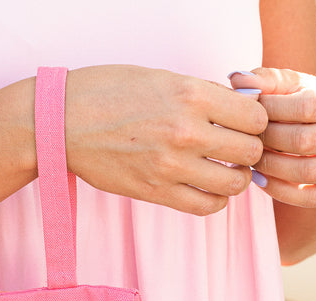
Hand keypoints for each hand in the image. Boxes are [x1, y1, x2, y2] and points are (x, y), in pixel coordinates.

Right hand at [65, 65, 266, 215]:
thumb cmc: (107, 94)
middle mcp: (186, 131)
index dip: (254, 122)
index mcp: (191, 95)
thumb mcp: (161, 78)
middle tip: (234, 149)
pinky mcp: (155, 192)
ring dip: (234, 178)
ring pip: (233, 184)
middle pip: (249, 151)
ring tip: (222, 171)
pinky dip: (215, 200)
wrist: (61, 124)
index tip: (242, 125)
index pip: (254, 117)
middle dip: (248, 151)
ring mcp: (170, 165)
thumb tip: (238, 109)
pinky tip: (206, 189)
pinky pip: (206, 206)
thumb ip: (201, 94)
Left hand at [230, 68, 315, 206]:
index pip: (305, 107)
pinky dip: (280, 191)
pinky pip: (309, 197)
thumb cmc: (309, 104)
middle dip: (267, 141)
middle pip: (302, 141)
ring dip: (271, 167)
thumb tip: (236, 79)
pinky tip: (260, 179)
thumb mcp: (295, 86)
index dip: (271, 111)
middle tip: (244, 140)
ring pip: (306, 171)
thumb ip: (268, 80)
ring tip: (250, 159)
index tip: (249, 114)